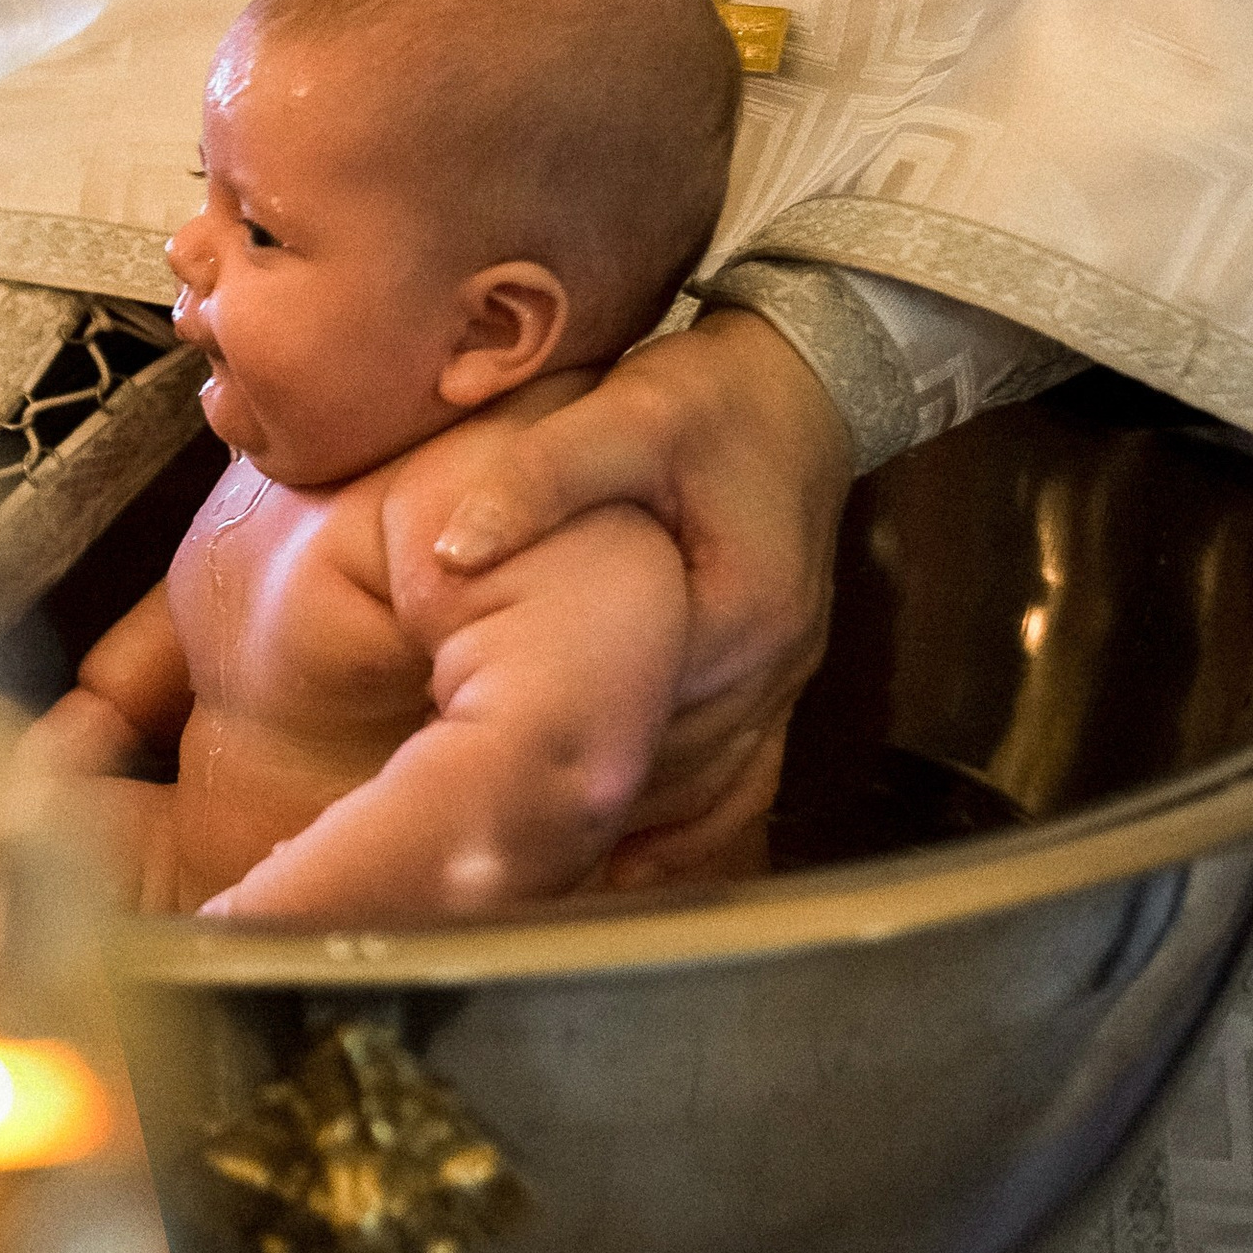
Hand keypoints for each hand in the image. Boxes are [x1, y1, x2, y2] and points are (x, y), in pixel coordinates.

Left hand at [431, 310, 853, 865]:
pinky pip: (740, 783)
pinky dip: (684, 828)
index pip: (638, 705)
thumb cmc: (713, 399)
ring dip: (624, 820)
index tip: (469, 770)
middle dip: (580, 796)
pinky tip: (622, 864)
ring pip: (703, 788)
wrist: (801, 389)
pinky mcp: (775, 684)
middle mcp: (771, 665)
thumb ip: (541, 478)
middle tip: (478, 837)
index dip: (555, 740)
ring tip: (527, 857)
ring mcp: (782, 683)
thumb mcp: (628, 414)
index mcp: (739, 611)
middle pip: (670, 764)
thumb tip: (452, 552)